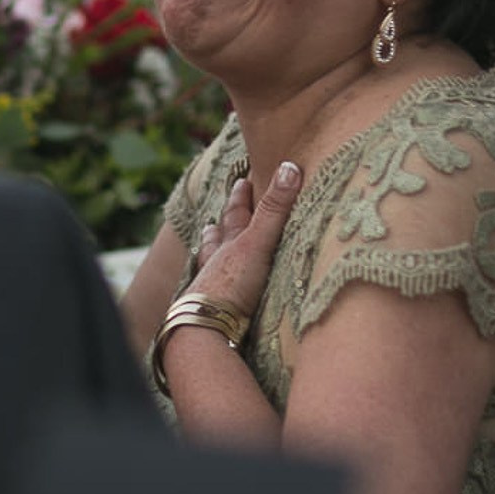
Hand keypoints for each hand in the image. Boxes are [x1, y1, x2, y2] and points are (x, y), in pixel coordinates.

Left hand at [186, 160, 303, 320]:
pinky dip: (209, 282)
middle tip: (216, 215)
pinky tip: (205, 285)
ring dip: (210, 250)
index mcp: (230, 244)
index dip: (240, 197)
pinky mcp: (211, 310)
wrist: (206, 326)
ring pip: (208, 261)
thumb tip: (289, 167)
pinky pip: (208, 290)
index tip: (241, 181)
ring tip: (207, 240)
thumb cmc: (232, 283)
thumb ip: (274, 210)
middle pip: (218, 236)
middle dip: (222, 224)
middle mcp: (217, 262)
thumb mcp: (258, 242)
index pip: (236, 214)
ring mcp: (210, 286)